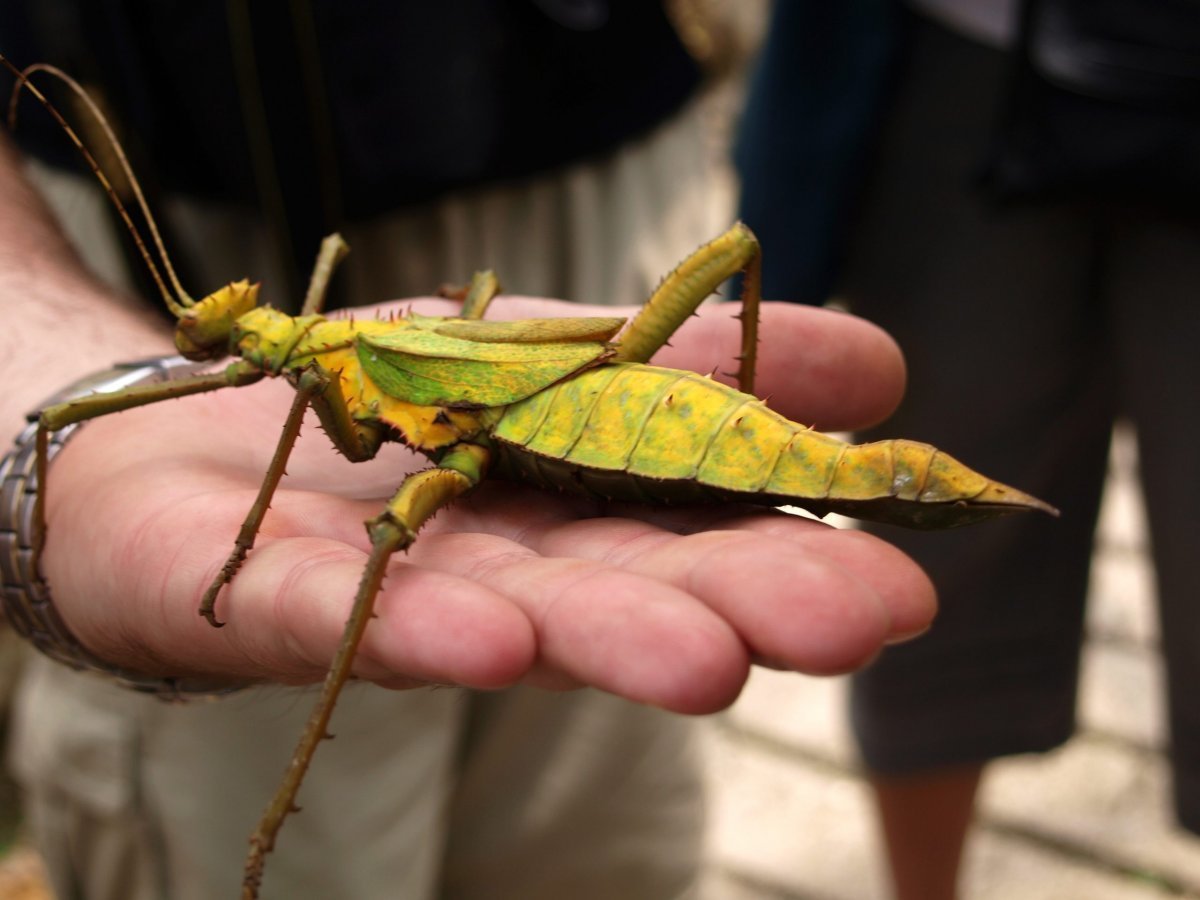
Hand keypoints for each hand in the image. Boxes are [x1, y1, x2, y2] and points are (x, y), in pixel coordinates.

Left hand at [40, 297, 933, 713]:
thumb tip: (881, 370)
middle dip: (734, 603)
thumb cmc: (395, 391)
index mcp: (577, 509)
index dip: (793, 551)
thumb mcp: (559, 344)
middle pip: (623, 585)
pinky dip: (411, 626)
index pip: (697, 531)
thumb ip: (695, 360)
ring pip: (509, 615)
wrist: (191, 417)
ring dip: (604, 636)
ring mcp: (393, 587)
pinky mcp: (277, 593)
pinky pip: (343, 613)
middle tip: (849, 622)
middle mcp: (504, 567)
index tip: (901, 578)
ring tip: (704, 661)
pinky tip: (490, 643)